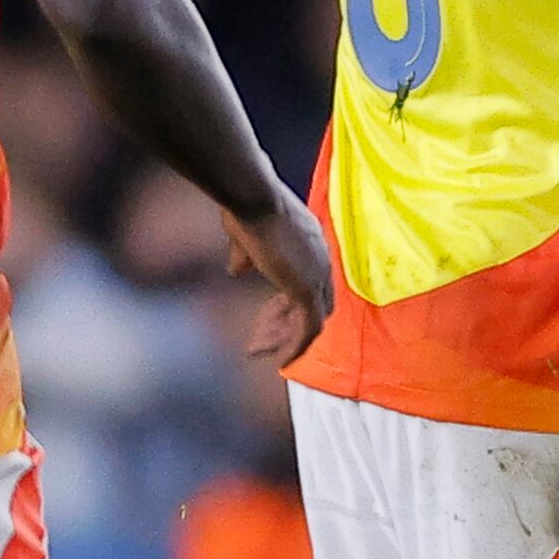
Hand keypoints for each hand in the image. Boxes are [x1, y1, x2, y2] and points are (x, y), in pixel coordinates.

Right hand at [229, 194, 335, 365]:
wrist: (254, 199)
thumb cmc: (247, 207)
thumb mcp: (245, 237)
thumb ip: (245, 256)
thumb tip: (237, 270)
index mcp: (311, 245)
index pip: (308, 284)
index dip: (287, 304)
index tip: (265, 317)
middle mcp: (320, 261)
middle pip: (313, 305)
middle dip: (285, 325)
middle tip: (259, 341)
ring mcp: (317, 276)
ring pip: (310, 320)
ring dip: (286, 339)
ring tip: (260, 352)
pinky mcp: (307, 289)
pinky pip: (309, 328)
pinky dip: (296, 345)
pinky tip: (280, 359)